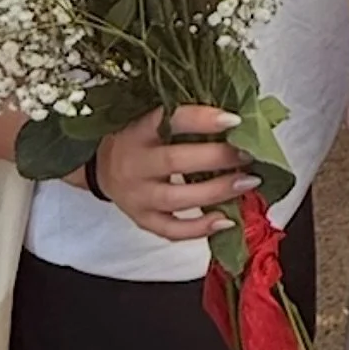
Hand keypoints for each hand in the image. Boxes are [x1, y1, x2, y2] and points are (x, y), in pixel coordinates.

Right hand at [67, 105, 257, 240]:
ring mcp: (137, 195)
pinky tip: (226, 220)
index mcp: (137, 130)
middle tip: (247, 154)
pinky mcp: (142, 219)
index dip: (202, 120)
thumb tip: (236, 120)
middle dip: (217, 158)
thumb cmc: (136, 139)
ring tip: (247, 183)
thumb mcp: (150, 120)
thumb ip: (184, 119)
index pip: (168, 121)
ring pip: (177, 198)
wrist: (101, 168)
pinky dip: (200, 228)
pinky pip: (171, 230)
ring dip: (217, 191)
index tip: (234, 121)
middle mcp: (134, 163)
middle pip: (175, 162)